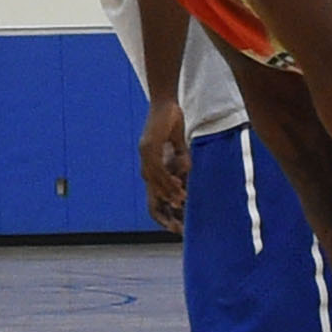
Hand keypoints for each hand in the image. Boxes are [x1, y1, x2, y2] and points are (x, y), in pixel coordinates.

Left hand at [138, 101, 190, 229]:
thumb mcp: (179, 148)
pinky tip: (178, 188)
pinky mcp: (150, 148)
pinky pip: (159, 171)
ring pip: (156, 184)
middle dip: (164, 214)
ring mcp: (146, 157)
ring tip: (181, 203)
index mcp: (152, 168)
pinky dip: (168, 181)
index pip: (154, 198)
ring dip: (170, 195)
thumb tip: (184, 176)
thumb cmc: (171, 124)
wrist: (166, 104)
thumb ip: (181, 162)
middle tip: (176, 227)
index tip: (176, 227)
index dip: (163, 214)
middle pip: (152, 198)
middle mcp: (146, 166)